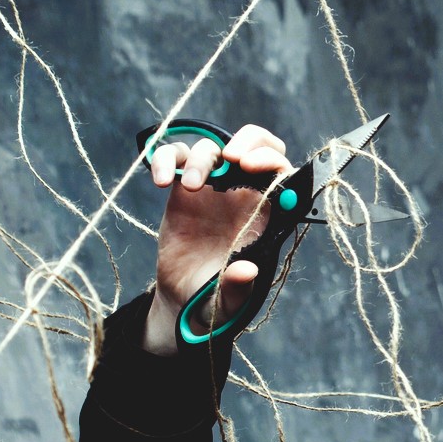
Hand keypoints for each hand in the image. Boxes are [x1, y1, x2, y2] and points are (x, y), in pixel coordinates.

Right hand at [142, 123, 291, 352]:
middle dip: (249, 141)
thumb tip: (245, 271)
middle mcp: (243, 194)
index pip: (281, 173)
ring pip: (214, 149)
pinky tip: (161, 181)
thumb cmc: (218, 298)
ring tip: (191, 186)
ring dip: (203, 158)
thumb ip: (238, 287)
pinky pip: (177, 159)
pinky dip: (167, 159)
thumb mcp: (230, 300)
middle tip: (230, 157)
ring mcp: (213, 188)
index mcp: (266, 215)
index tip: (250, 165)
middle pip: (257, 146)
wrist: (185, 299)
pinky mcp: (183, 189)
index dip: (271, 161)